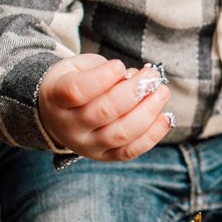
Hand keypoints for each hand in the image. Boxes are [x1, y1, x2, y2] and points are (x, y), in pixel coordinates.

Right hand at [38, 55, 172, 161]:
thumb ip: (101, 70)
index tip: (119, 65)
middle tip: (151, 76)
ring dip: (147, 112)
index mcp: (55, 98)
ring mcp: (86, 145)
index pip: (76, 91)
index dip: (102, 78)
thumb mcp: (76, 67)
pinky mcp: (103, 156)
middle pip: (103, 112)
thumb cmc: (73, 82)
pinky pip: (130, 151)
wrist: (57, 113)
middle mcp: (69, 126)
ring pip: (120, 134)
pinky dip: (152, 135)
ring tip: (161, 92)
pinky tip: (166, 117)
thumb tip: (134, 78)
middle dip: (134, 91)